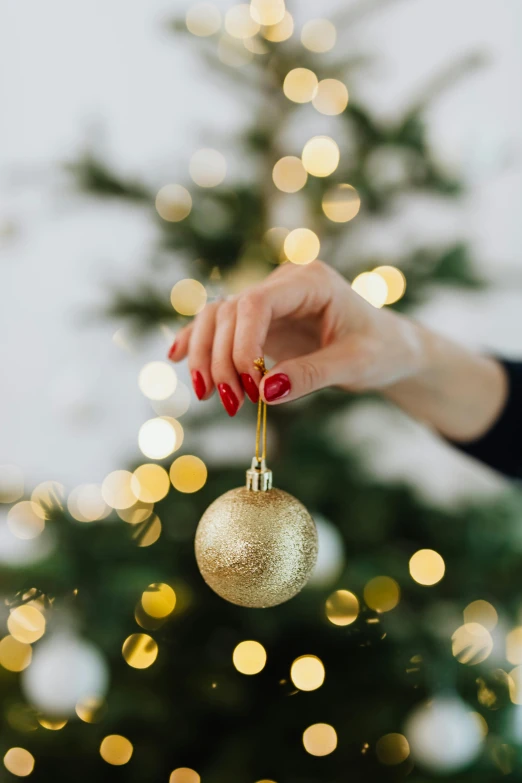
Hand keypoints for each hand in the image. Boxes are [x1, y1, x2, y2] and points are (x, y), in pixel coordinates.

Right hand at [168, 261, 423, 415]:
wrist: (390, 347)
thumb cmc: (380, 350)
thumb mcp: (354, 366)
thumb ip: (312, 375)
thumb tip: (264, 392)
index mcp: (310, 282)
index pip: (256, 304)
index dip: (242, 345)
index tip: (250, 388)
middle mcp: (284, 285)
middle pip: (229, 312)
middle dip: (222, 360)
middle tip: (231, 404)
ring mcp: (269, 301)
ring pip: (217, 318)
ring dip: (206, 357)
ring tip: (210, 397)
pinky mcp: (261, 322)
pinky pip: (221, 326)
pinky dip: (199, 341)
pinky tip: (176, 357)